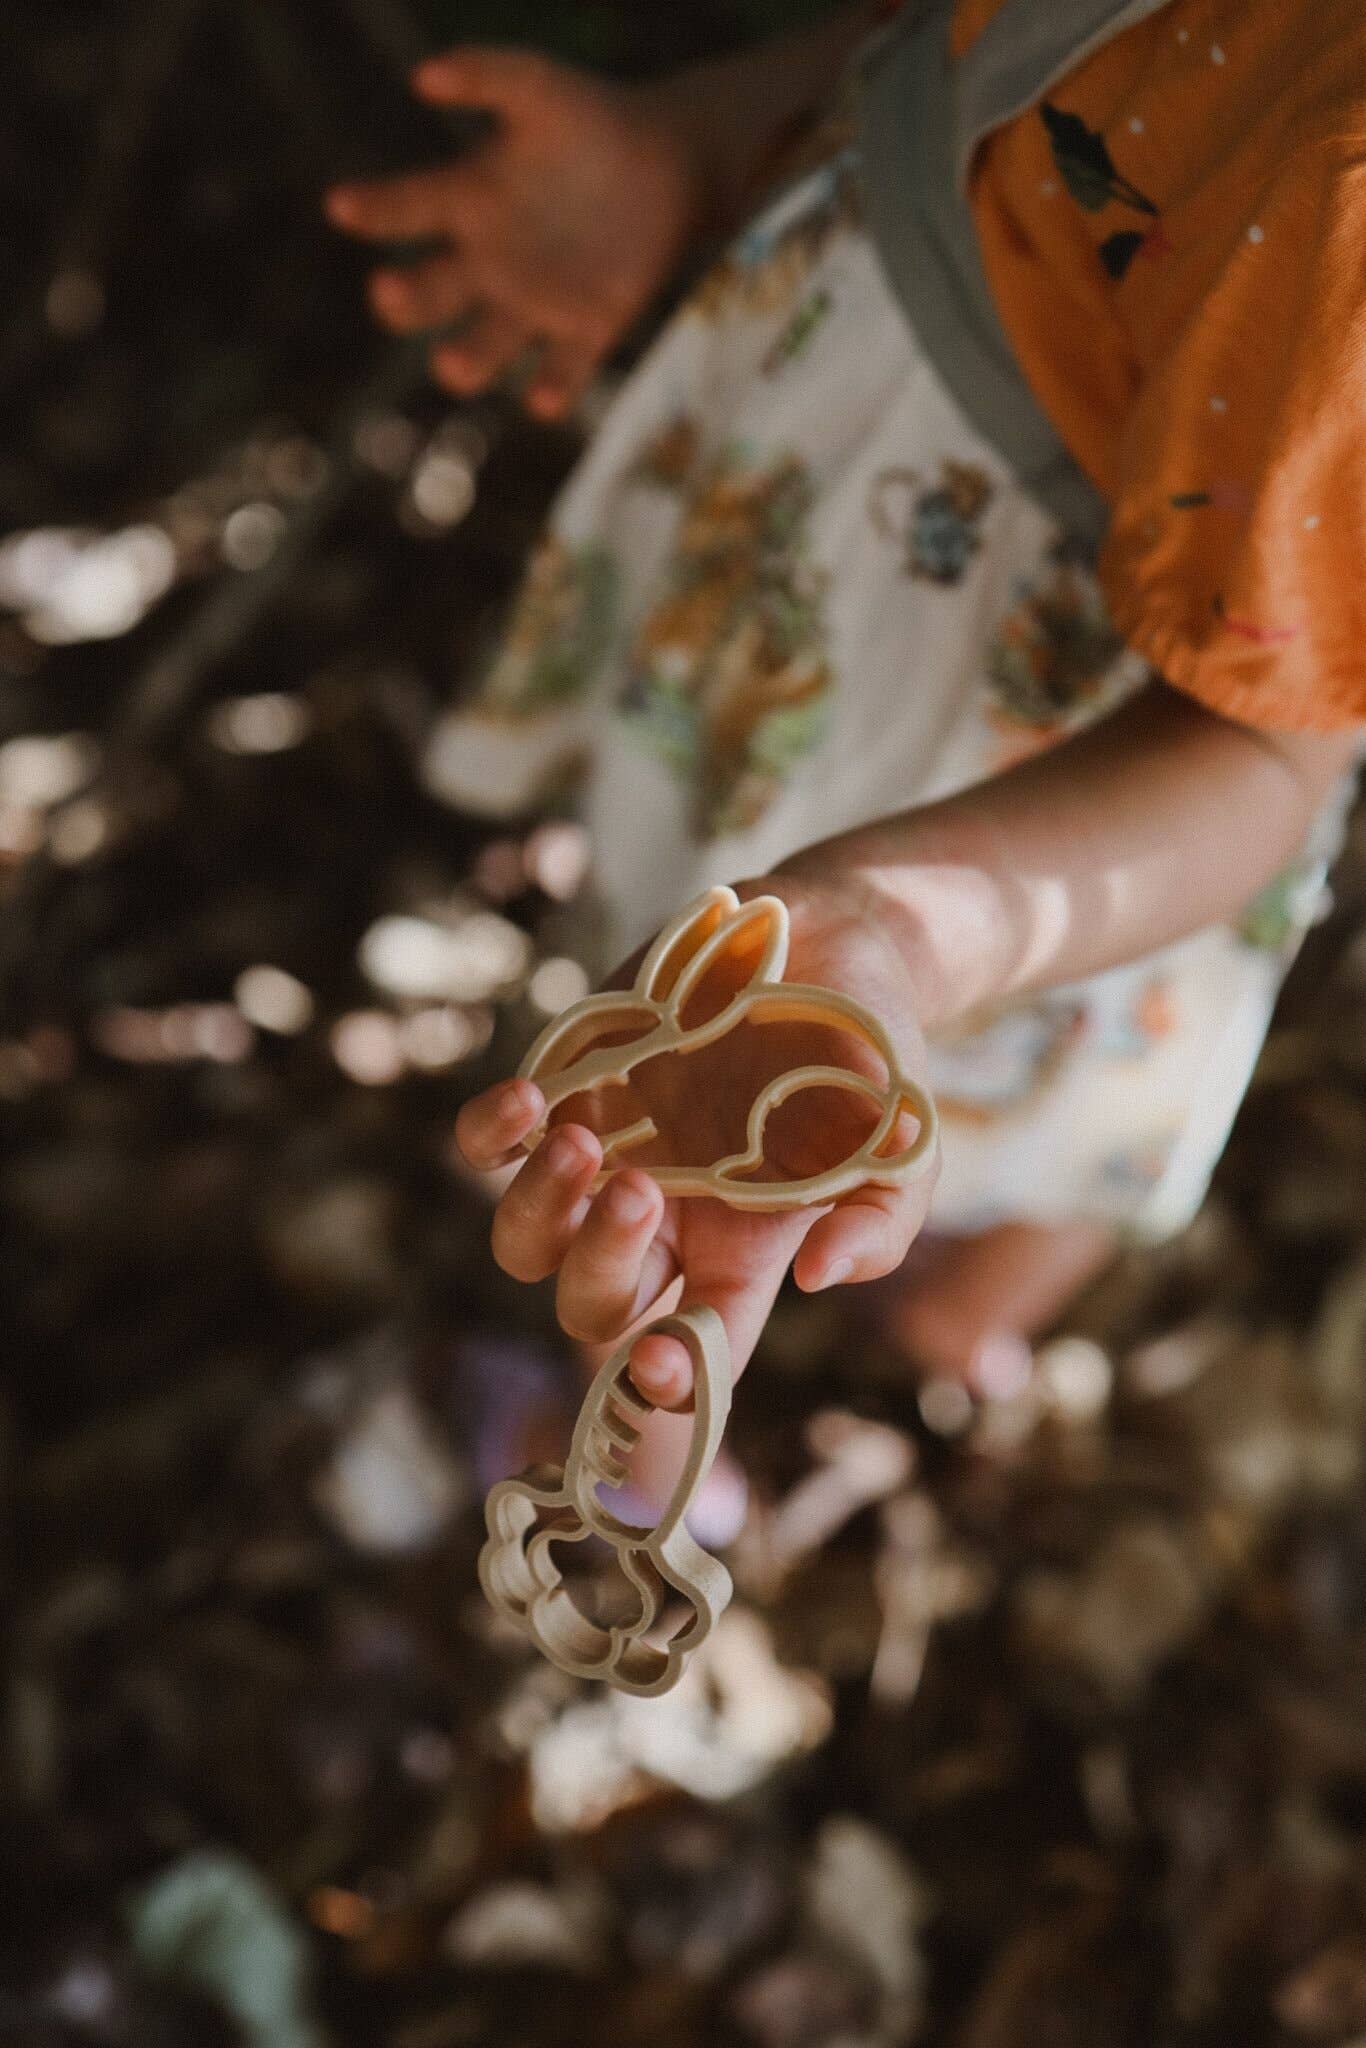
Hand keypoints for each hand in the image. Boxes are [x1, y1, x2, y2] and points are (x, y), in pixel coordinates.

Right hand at [325, 47, 705, 418]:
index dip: (373, 208)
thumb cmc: (592, 121)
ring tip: (451, 365)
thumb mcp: (540, 84)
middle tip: (388, 291)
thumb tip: (422, 76)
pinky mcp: (588, 330)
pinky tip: (541, 398)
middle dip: (406, 299)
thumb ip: (486, 73)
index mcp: (469, 202)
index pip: (407, 208)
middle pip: (431, 294)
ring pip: (484, 347)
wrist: (669, 164)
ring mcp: (535, 303)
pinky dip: (552, 389)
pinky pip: (563, 371)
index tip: (341, 205)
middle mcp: (489, 264)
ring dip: (464, 361)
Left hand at [454, 874, 938, 1404]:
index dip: (667, 1380)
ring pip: (527, 1241)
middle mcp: (660, 1225)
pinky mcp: (563, 1092)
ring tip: (582, 1140)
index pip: (692, 1348)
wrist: (830, 948)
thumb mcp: (904, 1148)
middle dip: (601, 1263)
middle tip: (643, 1189)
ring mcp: (604, 1162)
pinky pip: (490, 1144)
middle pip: (593, 1303)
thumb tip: (818, 1277)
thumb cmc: (869, 1065)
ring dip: (541, 1208)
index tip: (658, 1363)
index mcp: (736, 1257)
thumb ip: (879, 1224)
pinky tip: (529, 1099)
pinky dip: (492, 1133)